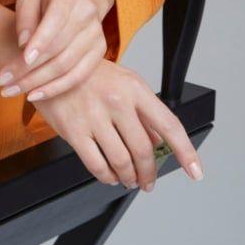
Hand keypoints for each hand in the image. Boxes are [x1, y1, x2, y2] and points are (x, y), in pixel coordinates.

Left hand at [0, 0, 113, 102]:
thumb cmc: (47, 0)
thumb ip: (25, 18)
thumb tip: (23, 45)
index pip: (55, 19)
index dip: (40, 41)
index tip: (23, 59)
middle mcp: (87, 13)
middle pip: (58, 48)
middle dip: (28, 69)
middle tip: (3, 83)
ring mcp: (96, 34)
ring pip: (67, 66)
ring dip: (37, 83)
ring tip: (11, 91)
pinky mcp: (99, 52)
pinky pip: (78, 76)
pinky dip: (55, 88)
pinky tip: (34, 95)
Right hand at [31, 57, 204, 191]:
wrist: (49, 62)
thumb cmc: (89, 73)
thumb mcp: (123, 82)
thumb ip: (143, 113)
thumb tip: (158, 143)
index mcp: (135, 88)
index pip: (169, 125)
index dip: (186, 152)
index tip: (195, 172)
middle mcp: (117, 101)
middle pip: (143, 150)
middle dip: (149, 173)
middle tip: (148, 182)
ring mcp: (94, 116)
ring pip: (121, 161)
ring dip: (128, 177)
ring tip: (128, 179)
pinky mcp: (73, 130)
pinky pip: (96, 165)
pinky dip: (107, 176)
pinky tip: (109, 175)